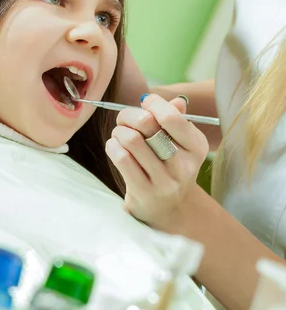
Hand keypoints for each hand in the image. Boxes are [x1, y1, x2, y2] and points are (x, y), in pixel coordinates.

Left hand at [105, 94, 208, 230]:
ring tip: (119, 135)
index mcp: (196, 147)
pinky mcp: (144, 192)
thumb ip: (175, 119)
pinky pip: (122, 159)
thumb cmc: (169, 167)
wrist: (170, 209)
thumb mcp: (180, 144)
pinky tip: (114, 147)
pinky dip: (113, 146)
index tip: (145, 103)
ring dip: (119, 132)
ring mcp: (164, 181)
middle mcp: (184, 165)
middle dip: (129, 115)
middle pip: (147, 124)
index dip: (153, 104)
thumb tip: (169, 100)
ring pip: (132, 140)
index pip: (172, 117)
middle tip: (124, 120)